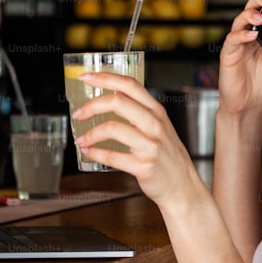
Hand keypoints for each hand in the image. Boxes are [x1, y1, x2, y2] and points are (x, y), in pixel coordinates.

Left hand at [71, 72, 204, 206]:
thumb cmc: (167, 155)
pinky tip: (90, 152)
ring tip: (82, 139)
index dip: (105, 78)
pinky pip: (112, 156)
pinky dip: (96, 153)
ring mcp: (150, 145)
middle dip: (92, 106)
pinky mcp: (144, 166)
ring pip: (112, 128)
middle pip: (118, 102)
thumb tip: (107, 101)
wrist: (182, 185)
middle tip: (79, 113)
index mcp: (156, 111)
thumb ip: (139, 112)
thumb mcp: (159, 127)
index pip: (129, 85)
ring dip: (91, 134)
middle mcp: (155, 124)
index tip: (86, 77)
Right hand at [219, 0, 261, 115]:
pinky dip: (241, 35)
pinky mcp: (228, 54)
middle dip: (259, 0)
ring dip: (250, 15)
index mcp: (261, 34)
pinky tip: (252, 35)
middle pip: (251, 9)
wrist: (250, 106)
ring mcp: (237, 44)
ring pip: (239, 21)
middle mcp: (248, 35)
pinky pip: (232, 39)